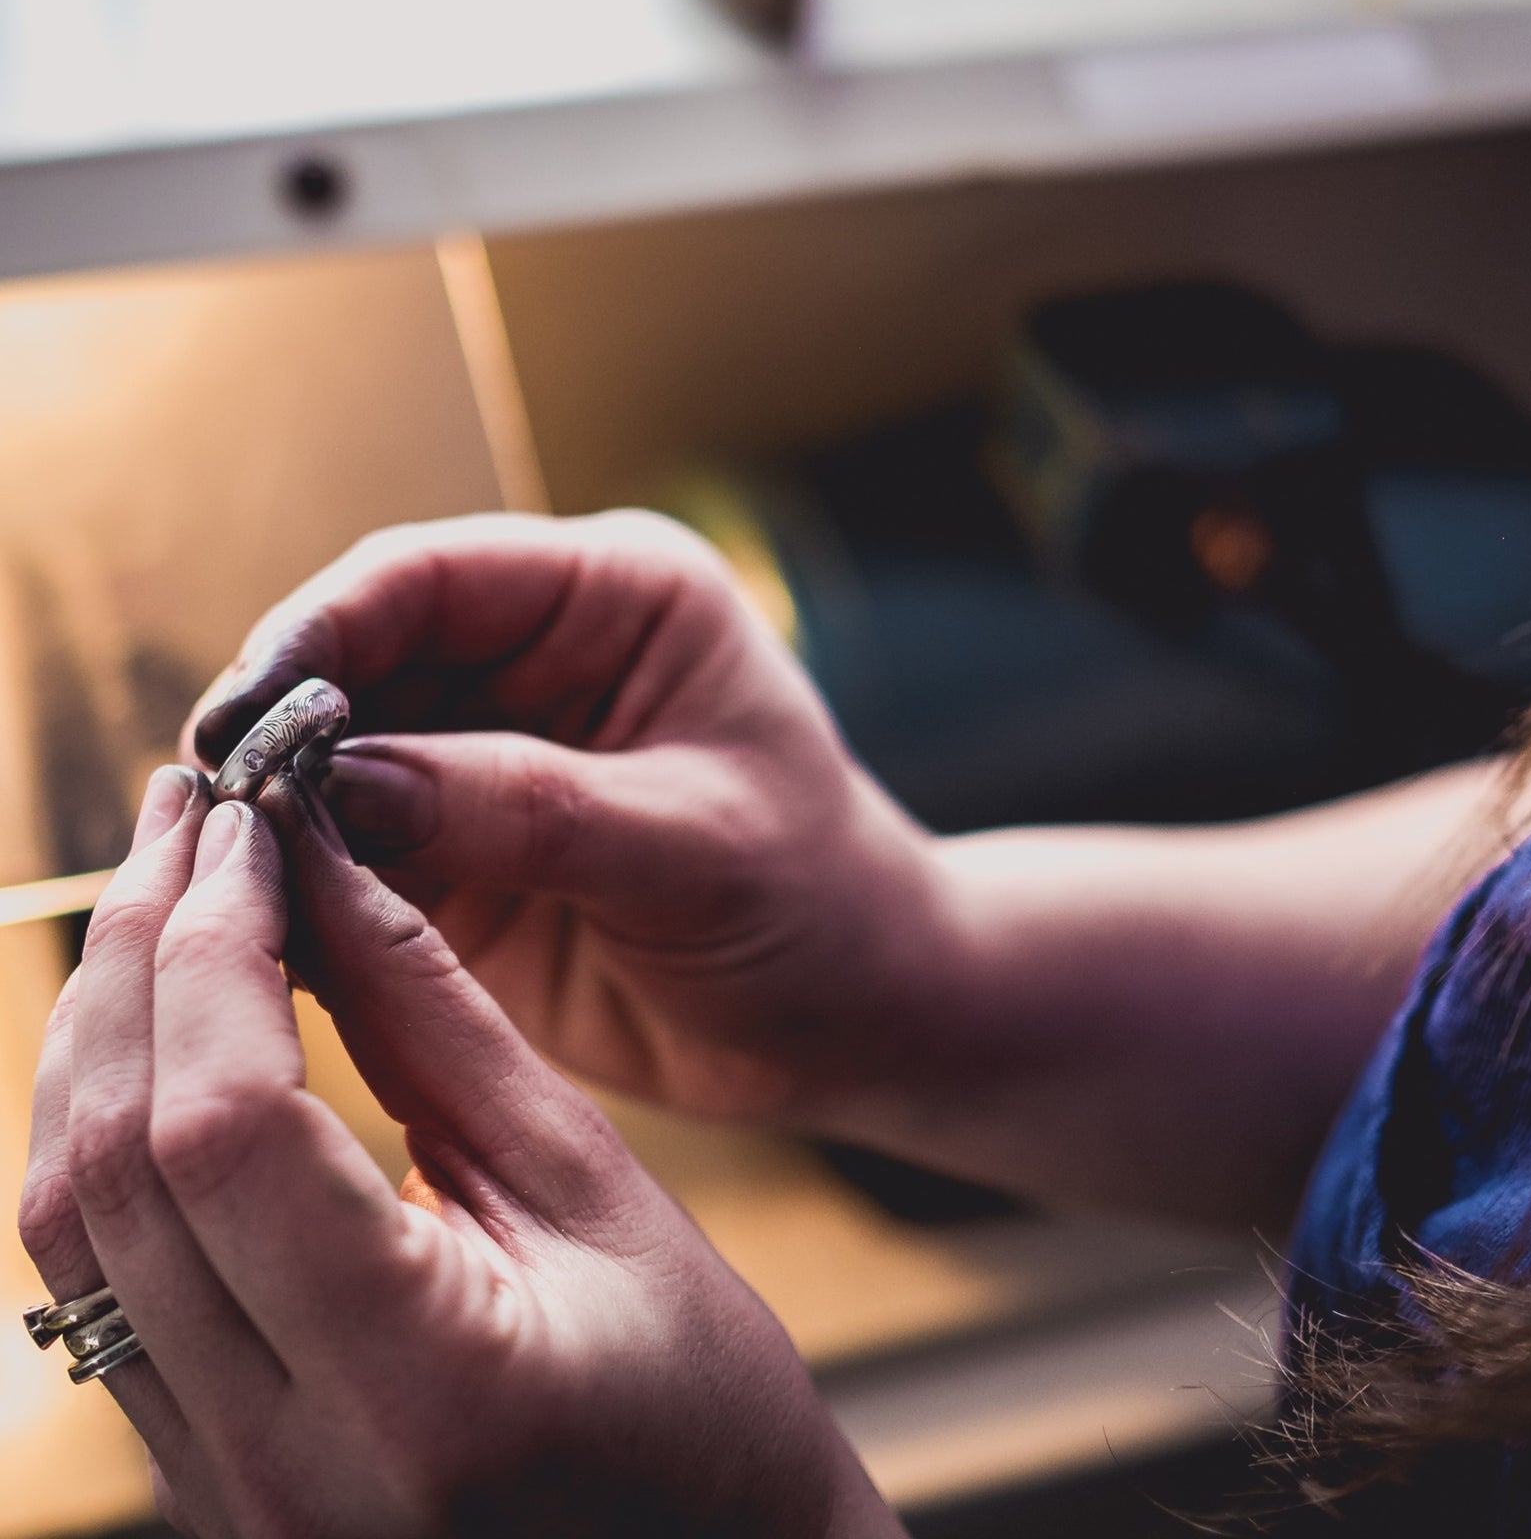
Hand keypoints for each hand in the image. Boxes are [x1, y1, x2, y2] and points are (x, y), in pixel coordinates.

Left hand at [17, 767, 901, 1537]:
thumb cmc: (707, 1408)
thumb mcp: (596, 1192)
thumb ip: (443, 1027)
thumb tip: (331, 868)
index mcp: (416, 1394)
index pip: (227, 1133)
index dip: (217, 946)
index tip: (248, 821)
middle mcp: (273, 1468)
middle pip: (114, 1166)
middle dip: (139, 954)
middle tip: (190, 816)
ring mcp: (216, 1491)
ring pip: (68, 1223)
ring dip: (105, 1030)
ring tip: (170, 892)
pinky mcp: (201, 1474)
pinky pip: (96, 1276)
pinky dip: (116, 1120)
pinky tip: (167, 1027)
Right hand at [183, 512, 952, 1126]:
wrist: (852, 1014)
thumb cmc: (815, 907)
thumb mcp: (693, 846)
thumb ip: (526, 807)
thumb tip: (339, 782)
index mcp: (616, 600)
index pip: (432, 577)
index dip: (323, 628)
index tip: (244, 710)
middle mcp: (542, 659)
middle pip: (364, 659)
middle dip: (282, 727)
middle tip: (206, 805)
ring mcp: (494, 757)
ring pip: (342, 757)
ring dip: (282, 810)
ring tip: (213, 871)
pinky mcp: (466, 851)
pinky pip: (357, 849)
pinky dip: (309, 880)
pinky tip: (261, 920)